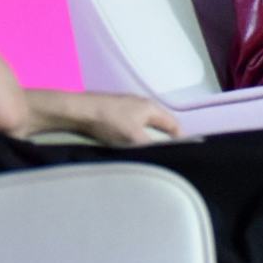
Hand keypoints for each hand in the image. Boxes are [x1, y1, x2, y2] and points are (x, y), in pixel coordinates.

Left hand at [68, 92, 184, 145]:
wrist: (78, 111)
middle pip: (160, 125)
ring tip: (149, 154)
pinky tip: (130, 146)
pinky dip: (135, 137)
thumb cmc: (110, 121)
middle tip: (166, 156)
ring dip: (149, 139)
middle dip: (164, 140)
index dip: (181, 139)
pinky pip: (132, 127)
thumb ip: (152, 147)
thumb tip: (164, 157)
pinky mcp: (114, 113)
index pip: (174, 124)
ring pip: (145, 126)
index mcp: (151, 107)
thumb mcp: (134, 137)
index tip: (183, 154)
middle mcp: (142, 105)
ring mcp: (127, 107)